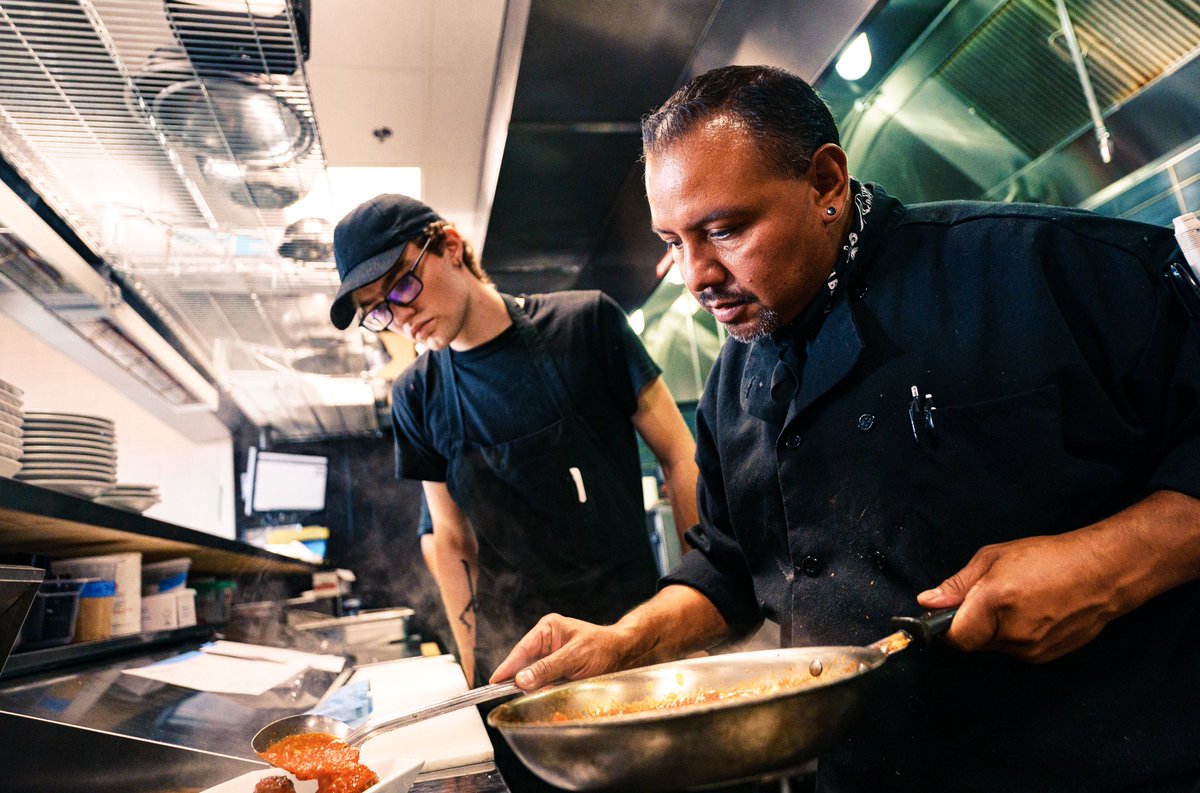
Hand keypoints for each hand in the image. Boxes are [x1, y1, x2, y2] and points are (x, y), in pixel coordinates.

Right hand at [489, 613, 637, 690]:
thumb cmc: (603, 648)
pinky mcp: (556, 671)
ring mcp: (550, 657)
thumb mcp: (575, 657)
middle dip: (527, 680)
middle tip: (533, 691)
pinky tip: (558, 690)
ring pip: (533, 677)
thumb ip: (548, 668)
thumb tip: (521, 680)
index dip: (507, 667)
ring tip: (558, 686)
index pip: (521, 650)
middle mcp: (545, 642)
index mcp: (547, 629)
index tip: (494, 681)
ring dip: (540, 687)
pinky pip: (544, 684)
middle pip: (524, 665)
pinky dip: (547, 690)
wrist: (624, 654)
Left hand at [917, 530, 1125, 662]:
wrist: (1103, 573)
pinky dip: (1014, 634)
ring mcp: (1032, 649)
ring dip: (993, 629)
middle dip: (971, 622)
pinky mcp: (1045, 657)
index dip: (943, 627)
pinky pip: (1015, 650)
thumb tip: (927, 602)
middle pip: (973, 641)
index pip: (954, 636)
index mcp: (996, 601)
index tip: (944, 614)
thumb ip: (957, 585)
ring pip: (994, 646)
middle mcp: (1014, 632)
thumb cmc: (1049, 557)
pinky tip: (1031, 612)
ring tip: (1016, 601)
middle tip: (988, 596)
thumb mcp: (993, 558)